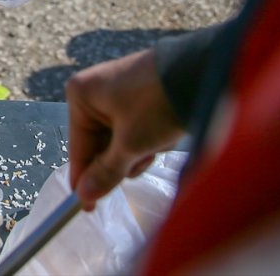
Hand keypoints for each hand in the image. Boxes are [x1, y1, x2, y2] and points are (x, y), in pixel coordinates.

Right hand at [65, 48, 185, 210]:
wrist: (201, 71)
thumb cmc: (156, 105)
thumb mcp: (130, 144)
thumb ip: (106, 172)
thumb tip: (83, 195)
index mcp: (80, 94)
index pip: (78, 146)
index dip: (84, 178)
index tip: (87, 207)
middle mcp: (94, 89)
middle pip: (101, 143)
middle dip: (124, 158)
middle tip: (142, 159)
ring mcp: (118, 90)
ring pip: (121, 138)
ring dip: (139, 149)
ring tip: (158, 142)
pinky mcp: (140, 93)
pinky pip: (135, 126)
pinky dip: (149, 136)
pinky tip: (166, 132)